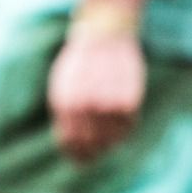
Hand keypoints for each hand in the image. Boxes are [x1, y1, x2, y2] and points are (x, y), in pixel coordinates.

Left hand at [47, 29, 144, 160]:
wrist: (104, 33)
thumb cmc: (81, 60)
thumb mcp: (63, 83)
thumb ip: (66, 112)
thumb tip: (69, 142)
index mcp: (64, 102)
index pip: (69, 141)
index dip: (74, 153)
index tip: (78, 159)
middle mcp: (84, 107)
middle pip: (90, 144)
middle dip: (91, 154)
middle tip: (93, 157)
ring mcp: (107, 105)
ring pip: (111, 139)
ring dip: (110, 143)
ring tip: (108, 140)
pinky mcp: (128, 101)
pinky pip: (128, 127)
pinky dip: (125, 129)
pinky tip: (120, 124)